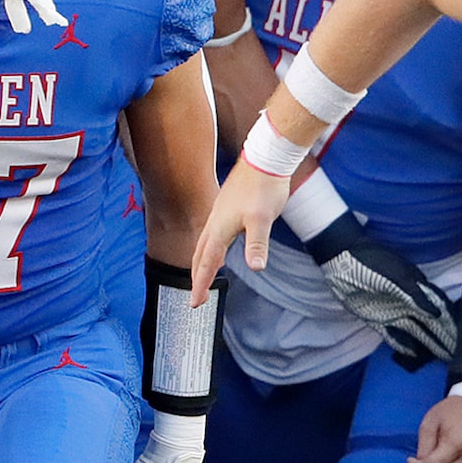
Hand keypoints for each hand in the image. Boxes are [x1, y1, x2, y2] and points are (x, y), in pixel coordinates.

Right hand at [191, 158, 288, 301]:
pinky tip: (218, 246)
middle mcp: (215, 222)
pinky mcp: (227, 206)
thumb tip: (256, 267)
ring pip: (204, 243)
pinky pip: (212, 233)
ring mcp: (220, 213)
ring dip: (201, 262)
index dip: (201, 284)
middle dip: (197, 276)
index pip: (207, 263)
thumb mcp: (263, 219)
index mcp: (220, 228)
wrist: (266, 158)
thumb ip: (257, 244)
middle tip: (196, 296)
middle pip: (200, 255)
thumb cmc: (264, 187)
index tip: (195, 303)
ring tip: (201, 275)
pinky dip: (210, 247)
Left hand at [304, 212, 457, 368]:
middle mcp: (408, 301)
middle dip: (444, 337)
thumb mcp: (395, 275)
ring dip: (429, 344)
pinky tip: (413, 354)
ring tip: (442, 358)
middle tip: (457, 354)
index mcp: (417, 287)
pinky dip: (403, 345)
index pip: (439, 308)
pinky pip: (393, 335)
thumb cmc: (372, 262)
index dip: (451, 322)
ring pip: (415, 331)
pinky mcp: (376, 319)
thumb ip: (415, 295)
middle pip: (430, 323)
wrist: (342, 258)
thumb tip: (437, 314)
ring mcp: (393, 311)